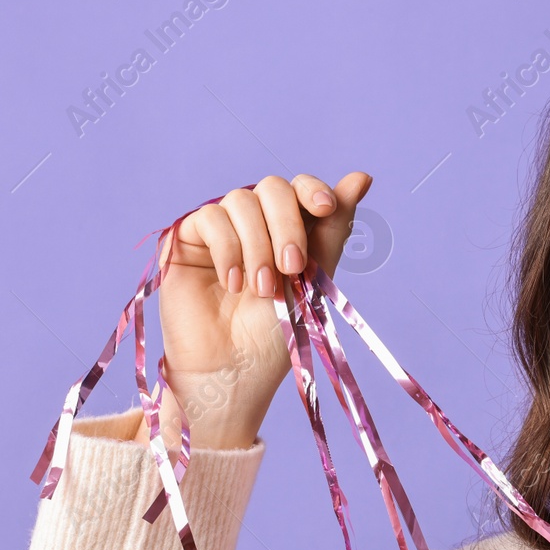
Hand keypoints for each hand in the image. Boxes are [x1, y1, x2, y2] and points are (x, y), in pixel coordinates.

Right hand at [138, 171, 373, 449]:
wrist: (235, 372)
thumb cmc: (276, 334)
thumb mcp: (314, 278)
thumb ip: (333, 229)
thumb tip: (362, 176)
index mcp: (288, 230)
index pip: (299, 188)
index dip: (313, 190)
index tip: (326, 208)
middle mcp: (254, 224)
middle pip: (273, 188)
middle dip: (287, 225)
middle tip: (291, 267)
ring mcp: (220, 229)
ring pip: (241, 200)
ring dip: (257, 245)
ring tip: (260, 289)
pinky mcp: (187, 240)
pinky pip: (209, 217)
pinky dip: (227, 248)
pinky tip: (232, 283)